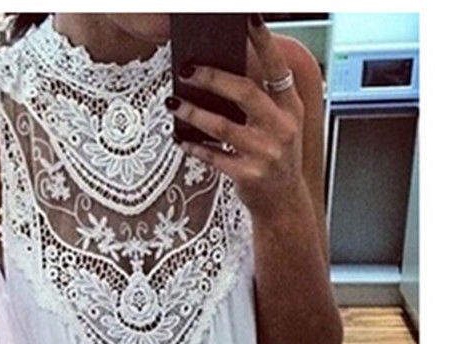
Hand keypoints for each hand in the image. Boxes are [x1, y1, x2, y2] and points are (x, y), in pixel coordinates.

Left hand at [166, 15, 308, 217]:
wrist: (284, 204)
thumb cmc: (275, 159)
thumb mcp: (279, 126)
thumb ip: (261, 101)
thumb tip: (223, 73)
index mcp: (290, 108)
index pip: (277, 68)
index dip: (263, 42)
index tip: (248, 18)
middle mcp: (282, 127)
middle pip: (245, 93)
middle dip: (213, 78)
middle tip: (187, 69)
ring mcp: (266, 153)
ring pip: (223, 126)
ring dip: (194, 113)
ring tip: (173, 103)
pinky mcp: (249, 175)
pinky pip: (213, 157)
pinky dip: (194, 147)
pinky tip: (180, 139)